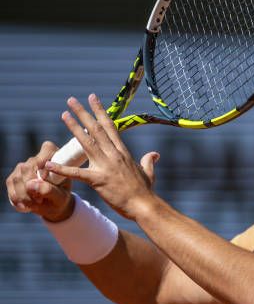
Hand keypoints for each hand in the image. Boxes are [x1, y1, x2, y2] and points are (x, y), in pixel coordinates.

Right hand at [5, 141, 73, 221]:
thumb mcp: (60, 197)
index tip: (46, 180)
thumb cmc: (61, 198)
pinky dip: (17, 198)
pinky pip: (10, 185)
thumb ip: (49, 190)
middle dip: (31, 187)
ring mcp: (23, 166)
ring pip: (17, 178)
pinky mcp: (14, 176)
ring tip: (35, 204)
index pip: (47, 149)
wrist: (52, 205)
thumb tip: (31, 184)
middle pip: (27, 167)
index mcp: (55, 158)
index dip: (45, 165)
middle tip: (40, 201)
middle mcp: (37, 158)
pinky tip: (26, 206)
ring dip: (24, 195)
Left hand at [44, 94, 159, 220]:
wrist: (144, 205)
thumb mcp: (149, 173)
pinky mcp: (98, 180)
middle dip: (83, 113)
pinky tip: (49, 164)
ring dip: (74, 127)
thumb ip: (149, 161)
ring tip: (63, 115)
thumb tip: (155, 154)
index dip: (100, 111)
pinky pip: (77, 173)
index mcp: (124, 152)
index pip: (110, 126)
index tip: (92, 99)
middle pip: (96, 129)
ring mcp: (106, 166)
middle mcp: (114, 155)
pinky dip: (62, 169)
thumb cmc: (145, 191)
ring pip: (86, 142)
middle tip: (71, 100)